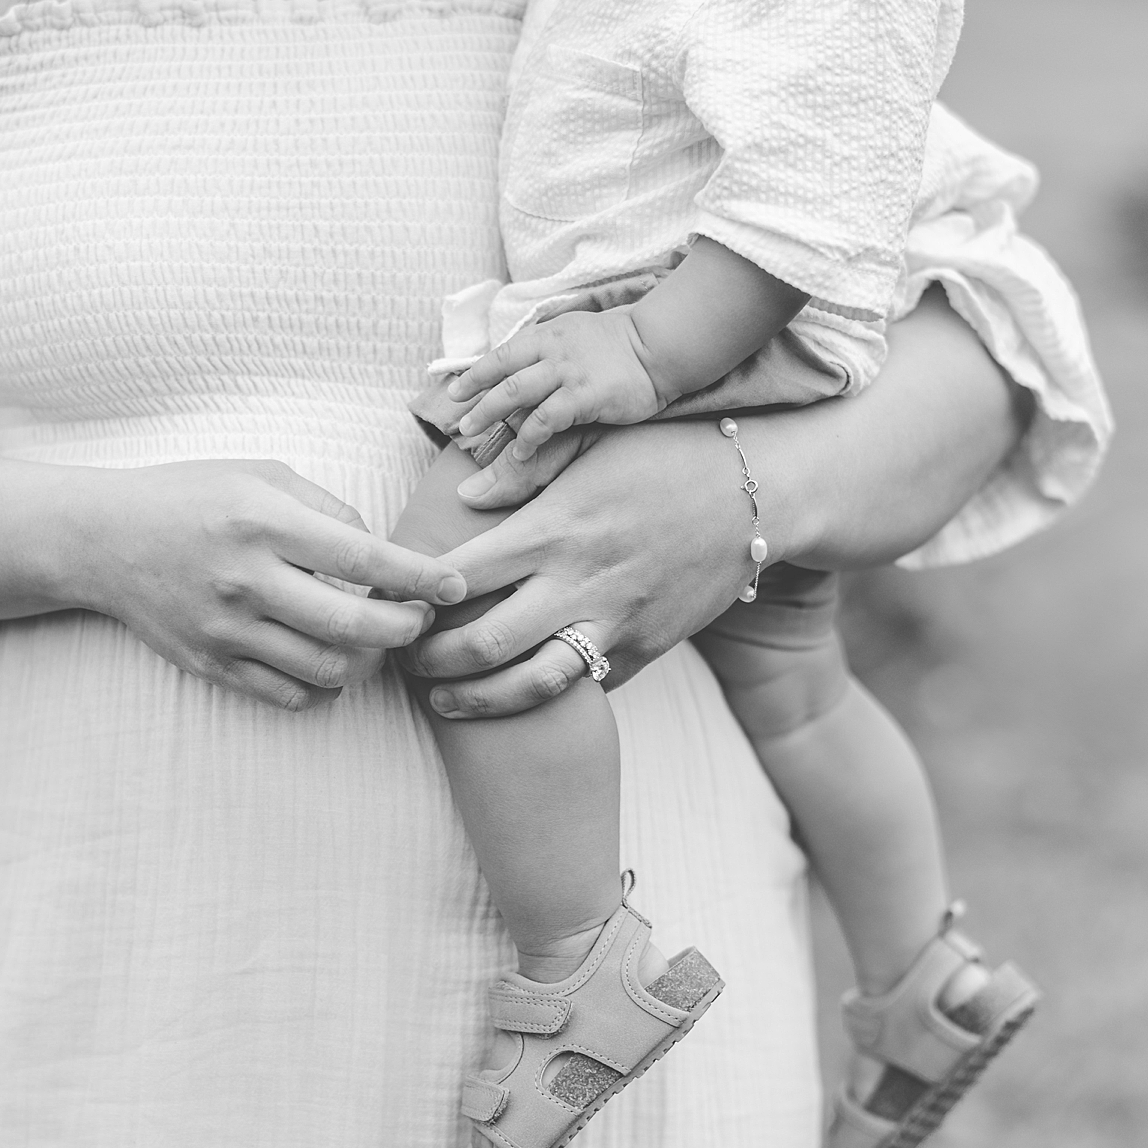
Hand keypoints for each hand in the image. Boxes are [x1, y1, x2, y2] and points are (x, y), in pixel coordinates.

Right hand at [72, 459, 466, 710]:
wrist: (101, 538)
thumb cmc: (192, 497)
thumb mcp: (262, 475)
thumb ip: (329, 508)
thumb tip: (384, 551)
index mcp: (265, 521)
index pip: (365, 557)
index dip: (420, 577)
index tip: (454, 586)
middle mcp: (247, 578)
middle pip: (355, 624)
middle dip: (406, 628)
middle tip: (419, 618)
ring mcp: (227, 628)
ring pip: (328, 669)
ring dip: (368, 661)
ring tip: (374, 638)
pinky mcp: (211, 664)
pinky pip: (289, 694)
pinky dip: (323, 687)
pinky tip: (329, 659)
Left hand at [401, 419, 760, 717]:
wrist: (758, 493)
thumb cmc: (667, 455)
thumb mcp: (592, 446)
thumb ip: (525, 472)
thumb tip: (465, 493)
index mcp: (554, 528)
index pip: (459, 575)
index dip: (411, 594)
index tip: (389, 600)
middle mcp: (580, 582)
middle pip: (483, 643)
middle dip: (430, 661)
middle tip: (404, 659)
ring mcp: (617, 622)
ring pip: (533, 685)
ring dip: (478, 701)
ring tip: (445, 701)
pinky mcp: (647, 648)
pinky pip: (588, 689)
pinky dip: (547, 701)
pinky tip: (516, 697)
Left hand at [445, 308, 662, 463]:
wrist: (658, 346)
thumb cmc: (619, 346)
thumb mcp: (576, 336)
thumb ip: (549, 351)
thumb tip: (523, 370)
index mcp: (548, 335)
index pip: (502, 354)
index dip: (475, 374)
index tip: (454, 392)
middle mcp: (553, 351)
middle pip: (502, 375)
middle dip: (476, 400)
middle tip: (461, 423)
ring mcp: (568, 373)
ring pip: (516, 392)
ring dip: (491, 415)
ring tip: (474, 435)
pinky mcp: (585, 395)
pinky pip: (546, 418)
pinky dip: (528, 435)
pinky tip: (521, 451)